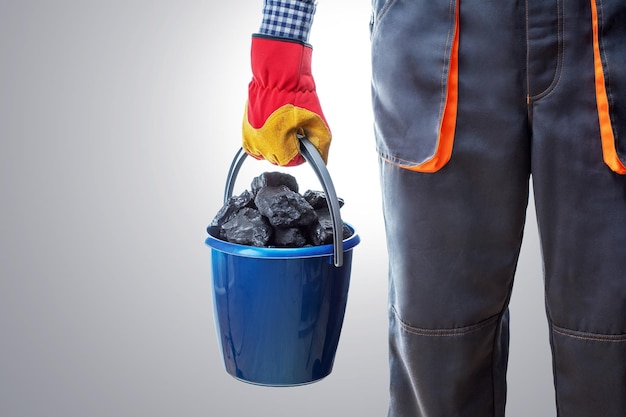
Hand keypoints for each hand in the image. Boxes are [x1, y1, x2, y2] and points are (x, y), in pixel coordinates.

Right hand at [242, 35, 330, 165]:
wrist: (277, 76)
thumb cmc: (296, 97)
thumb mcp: (318, 124)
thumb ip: (321, 146)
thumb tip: (321, 159)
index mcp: (280, 151)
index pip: (295, 161)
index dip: (303, 148)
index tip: (304, 136)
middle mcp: (263, 150)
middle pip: (280, 158)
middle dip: (289, 144)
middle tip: (294, 126)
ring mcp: (252, 141)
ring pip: (268, 152)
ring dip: (277, 142)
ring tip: (283, 123)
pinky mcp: (245, 132)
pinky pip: (256, 146)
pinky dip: (264, 139)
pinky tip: (272, 127)